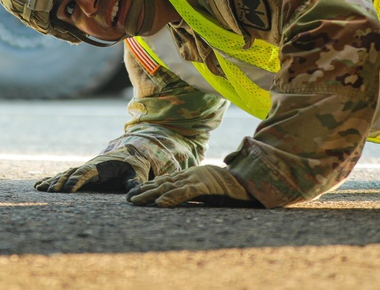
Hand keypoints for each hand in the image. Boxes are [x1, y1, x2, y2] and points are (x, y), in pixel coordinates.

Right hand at [36, 148, 149, 192]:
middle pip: (71, 173)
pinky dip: (51, 180)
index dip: (77, 181)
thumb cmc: (133, 166)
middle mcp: (89, 166)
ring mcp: (83, 169)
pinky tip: (39, 186)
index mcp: (101, 166)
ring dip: (53, 181)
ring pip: (65, 174)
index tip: (68, 190)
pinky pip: (63, 176)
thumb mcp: (137, 174)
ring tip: (40, 189)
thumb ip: (134, 184)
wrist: (129, 155)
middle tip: (51, 192)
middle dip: (61, 182)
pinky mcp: (80, 174)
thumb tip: (132, 196)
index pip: (87, 173)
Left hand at [126, 165, 259, 207]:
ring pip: (170, 186)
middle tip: (129, 199)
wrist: (250, 181)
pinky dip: (172, 197)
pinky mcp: (205, 186)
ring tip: (137, 201)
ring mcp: (197, 179)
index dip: (151, 186)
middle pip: (164, 182)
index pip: (167, 180)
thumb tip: (181, 200)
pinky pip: (185, 192)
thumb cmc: (232, 188)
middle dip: (145, 190)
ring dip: (151, 194)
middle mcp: (191, 175)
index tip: (136, 192)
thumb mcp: (210, 190)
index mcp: (192, 176)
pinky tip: (160, 203)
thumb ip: (196, 192)